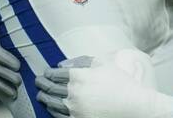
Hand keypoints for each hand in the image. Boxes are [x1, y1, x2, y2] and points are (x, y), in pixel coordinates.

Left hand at [35, 53, 172, 117]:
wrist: (134, 107)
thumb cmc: (121, 84)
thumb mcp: (103, 64)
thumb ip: (82, 61)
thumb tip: (63, 64)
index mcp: (78, 76)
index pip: (54, 74)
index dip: (47, 73)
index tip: (45, 73)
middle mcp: (73, 93)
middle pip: (50, 88)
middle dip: (42, 85)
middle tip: (39, 83)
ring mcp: (75, 109)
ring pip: (52, 104)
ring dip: (45, 98)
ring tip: (42, 96)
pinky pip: (59, 117)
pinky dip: (53, 112)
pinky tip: (52, 109)